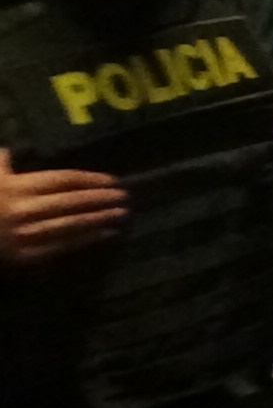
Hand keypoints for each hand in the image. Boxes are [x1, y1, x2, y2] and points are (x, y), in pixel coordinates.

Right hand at [0, 148, 127, 266]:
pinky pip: (61, 247)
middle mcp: (23, 210)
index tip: (113, 181)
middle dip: (100, 199)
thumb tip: (6, 150)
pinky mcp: (23, 258)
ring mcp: (24, 235)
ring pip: (70, 226)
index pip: (62, 180)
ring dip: (99, 219)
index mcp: (16, 188)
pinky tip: (105, 234)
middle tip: (125, 197)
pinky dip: (86, 240)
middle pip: (71, 202)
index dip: (90, 179)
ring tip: (121, 215)